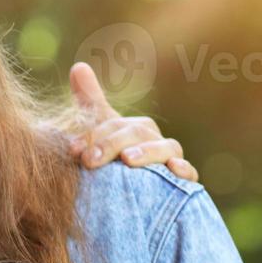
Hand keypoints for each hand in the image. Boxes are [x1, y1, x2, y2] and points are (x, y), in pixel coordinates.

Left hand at [67, 62, 198, 182]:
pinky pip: (190, 173)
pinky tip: (174, 169)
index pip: (113, 124)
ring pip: (164, 148)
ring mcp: (170, 158)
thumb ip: (90, 103)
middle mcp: (152, 139)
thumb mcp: (100, 134)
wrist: (133, 196)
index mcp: (133, 128)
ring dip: (146, 152)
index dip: (92, 134)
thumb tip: (78, 66)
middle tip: (89, 159)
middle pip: (135, 133)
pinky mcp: (183, 180)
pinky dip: (184, 169)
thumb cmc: (113, 162)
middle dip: (111, 144)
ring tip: (128, 159)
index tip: (72, 149)